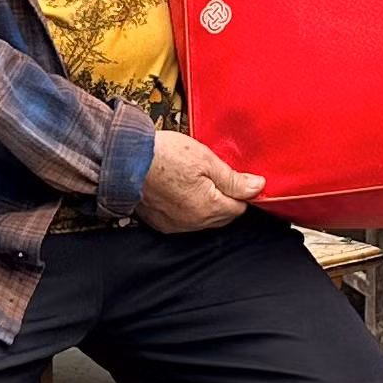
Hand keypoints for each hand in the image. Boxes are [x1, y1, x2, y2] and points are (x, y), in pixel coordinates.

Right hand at [140, 129, 263, 232]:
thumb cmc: (164, 156)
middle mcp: (193, 223)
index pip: (240, 207)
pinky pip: (184, 220)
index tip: (235, 176)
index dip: (241, 190)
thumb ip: (234, 178)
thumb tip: (258, 187)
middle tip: (215, 174)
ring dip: (207, 203)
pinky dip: (188, 208)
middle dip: (225, 198)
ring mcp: (175, 225)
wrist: (125, 160)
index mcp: (209, 208)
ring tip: (196, 179)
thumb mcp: (206, 160)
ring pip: (204, 219)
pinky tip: (181, 190)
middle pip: (223, 216)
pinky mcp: (160, 223)